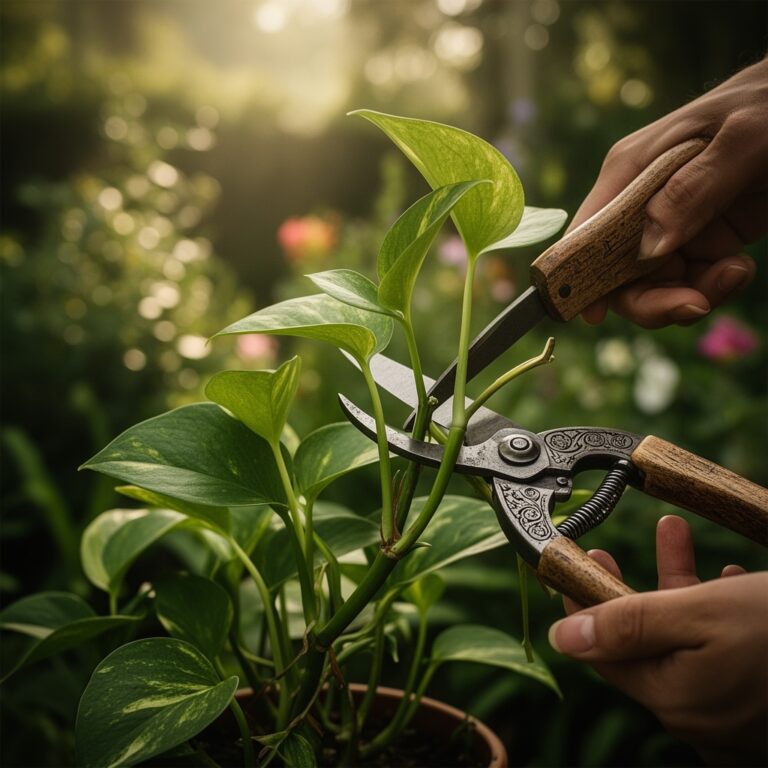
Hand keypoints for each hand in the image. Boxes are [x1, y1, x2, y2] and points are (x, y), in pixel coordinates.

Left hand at [548, 515, 767, 764]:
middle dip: (627, 587)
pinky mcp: (757, 701)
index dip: (580, 604)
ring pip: (683, 639)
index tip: (569, 565)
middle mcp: (698, 716)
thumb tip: (563, 638)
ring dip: (676, 585)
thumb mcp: (701, 613)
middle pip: (642, 643)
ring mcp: (730, 714)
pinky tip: (730, 575)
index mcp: (675, 699)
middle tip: (604, 548)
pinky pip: (719, 652)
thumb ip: (628, 625)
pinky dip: (715, 612)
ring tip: (672, 534)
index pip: (603, 651)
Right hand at [571, 57, 766, 327]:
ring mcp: (674, 222)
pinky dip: (716, 287)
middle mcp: (642, 202)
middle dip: (650, 300)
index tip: (592, 315)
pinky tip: (740, 269)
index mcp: (630, 169)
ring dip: (694, 294)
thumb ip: (692, 190)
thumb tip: (648, 248)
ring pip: (659, 285)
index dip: (580, 276)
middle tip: (693, 306)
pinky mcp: (706, 237)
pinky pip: (694, 281)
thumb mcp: (742, 138)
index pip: (587, 232)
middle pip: (619, 273)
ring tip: (734, 274)